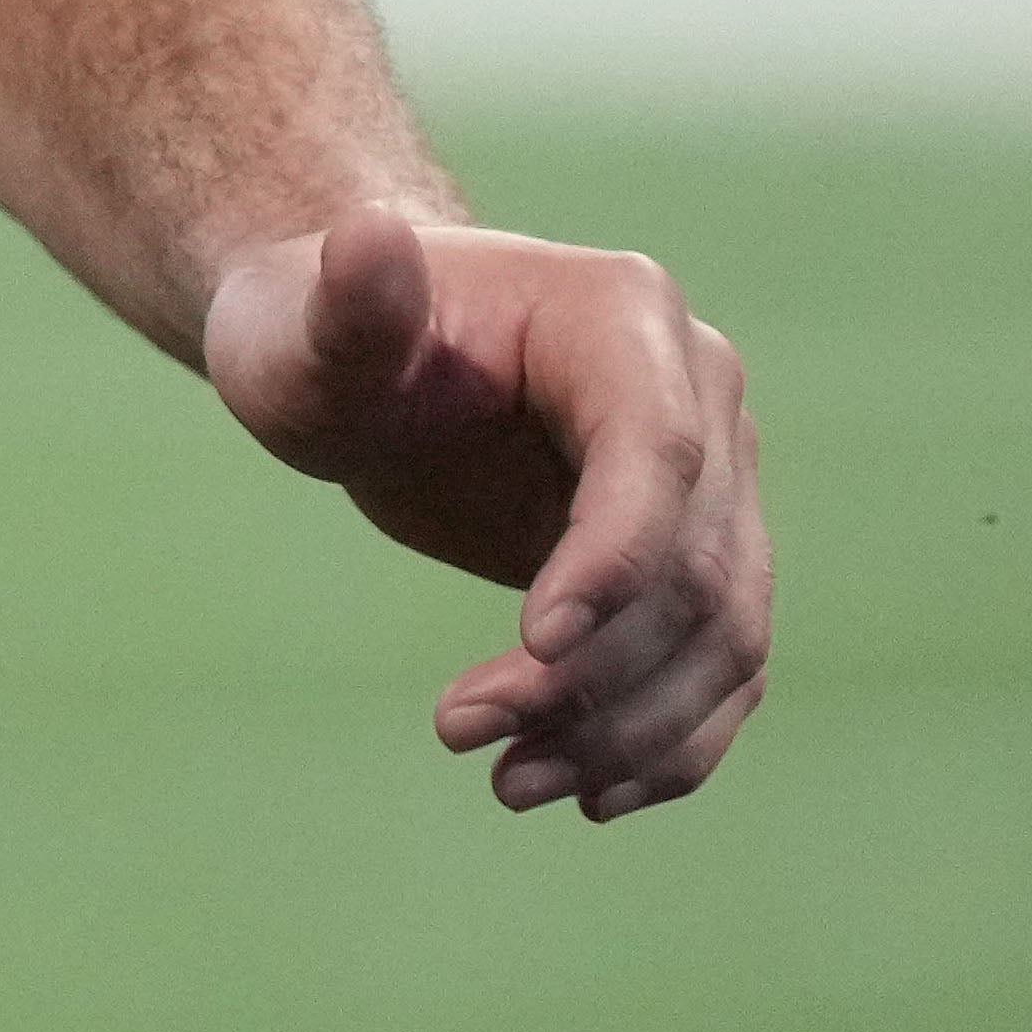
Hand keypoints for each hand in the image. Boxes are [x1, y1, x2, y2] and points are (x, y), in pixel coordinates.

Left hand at [201, 203, 767, 820]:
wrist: (357, 356)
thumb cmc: (320, 330)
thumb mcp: (307, 328)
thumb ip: (346, 305)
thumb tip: (368, 238)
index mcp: (623, 317)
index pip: (655, 455)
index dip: (615, 557)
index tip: (533, 644)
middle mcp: (699, 395)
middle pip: (695, 565)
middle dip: (595, 671)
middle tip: (462, 732)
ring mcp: (713, 482)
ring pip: (725, 634)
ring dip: (632, 730)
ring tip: (508, 785)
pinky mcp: (695, 557)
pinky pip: (719, 667)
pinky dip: (668, 742)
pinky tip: (584, 793)